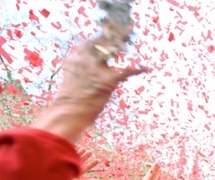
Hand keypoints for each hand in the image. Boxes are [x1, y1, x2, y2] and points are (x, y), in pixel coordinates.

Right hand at [31, 39, 146, 142]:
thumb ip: (84, 67)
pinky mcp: (107, 81)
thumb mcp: (74, 77)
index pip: (93, 40)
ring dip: (120, 43)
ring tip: (128, 36)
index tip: (112, 31)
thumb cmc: (71, 100)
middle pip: (103, 40)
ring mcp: (96, 69)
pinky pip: (126, 72)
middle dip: (114, 35)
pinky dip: (137, 69)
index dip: (105, 35)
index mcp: (76, 57)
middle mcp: (85, 58)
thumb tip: (96, 64)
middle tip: (125, 31)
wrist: (68, 113)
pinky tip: (146, 68)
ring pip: (112, 49)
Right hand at [68, 147, 99, 179]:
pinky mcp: (62, 162)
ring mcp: (67, 165)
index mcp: (77, 173)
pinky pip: (67, 156)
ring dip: (80, 153)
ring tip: (84, 148)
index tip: (97, 160)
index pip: (86, 167)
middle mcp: (73, 169)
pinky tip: (73, 148)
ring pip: (75, 158)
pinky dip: (70, 152)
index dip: (91, 164)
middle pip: (81, 161)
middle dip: (86, 156)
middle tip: (90, 152)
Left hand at [132, 162, 160, 179]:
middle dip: (156, 166)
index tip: (157, 161)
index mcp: (148, 175)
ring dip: (158, 170)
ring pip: (156, 174)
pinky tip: (160, 176)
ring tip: (160, 166)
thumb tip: (153, 168)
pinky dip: (159, 177)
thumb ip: (150, 175)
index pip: (151, 168)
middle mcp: (150, 177)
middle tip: (160, 161)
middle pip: (154, 170)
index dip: (153, 164)